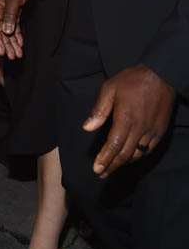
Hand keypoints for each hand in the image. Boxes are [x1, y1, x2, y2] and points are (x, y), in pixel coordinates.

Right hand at [0, 0, 34, 60]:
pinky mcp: (14, 11)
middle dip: (6, 45)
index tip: (3, 53)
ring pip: (8, 31)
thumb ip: (10, 15)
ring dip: (13, 43)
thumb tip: (5, 31)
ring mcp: (6, 11)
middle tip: (13, 57)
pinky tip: (20, 44)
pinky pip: (14, 26)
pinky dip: (17, 35)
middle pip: (1, 32)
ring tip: (18, 54)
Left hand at [83, 64, 175, 178]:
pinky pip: (149, 150)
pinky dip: (138, 156)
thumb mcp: (110, 88)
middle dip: (112, 166)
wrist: (162, 75)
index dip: (105, 159)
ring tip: (112, 167)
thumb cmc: (133, 80)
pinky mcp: (161, 131)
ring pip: (137, 154)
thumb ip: (99, 109)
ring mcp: (152, 131)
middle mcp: (140, 128)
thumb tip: (87, 127)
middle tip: (101, 174)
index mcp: (126, 118)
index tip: (97, 169)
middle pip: (125, 154)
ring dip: (124, 163)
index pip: (114, 145)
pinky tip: (130, 158)